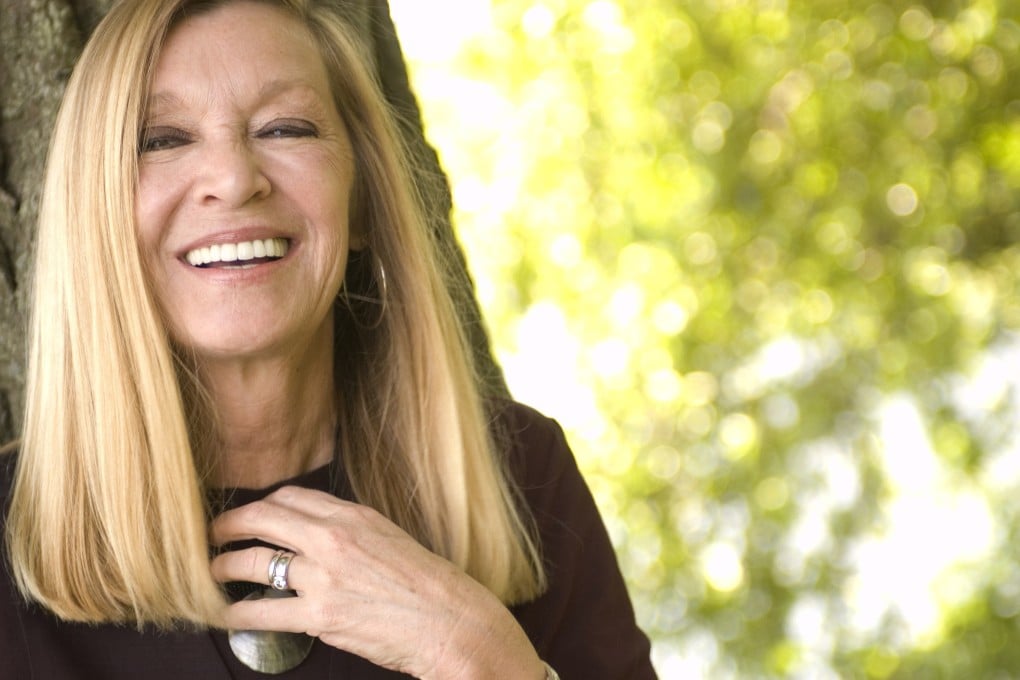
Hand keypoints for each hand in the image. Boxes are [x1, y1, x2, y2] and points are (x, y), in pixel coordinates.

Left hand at [208, 485, 545, 678]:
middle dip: (229, 525)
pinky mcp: (320, 616)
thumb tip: (318, 534)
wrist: (450, 620)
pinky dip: (235, 612)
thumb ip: (352, 530)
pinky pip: (261, 611)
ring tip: (213, 572)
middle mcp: (334, 538)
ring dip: (225, 567)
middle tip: (212, 535)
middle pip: (262, 518)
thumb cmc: (428, 584)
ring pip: (254, 562)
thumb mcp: (391, 538)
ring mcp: (324, 576)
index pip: (290, 497)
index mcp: (353, 515)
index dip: (260, 506)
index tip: (248, 517)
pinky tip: (224, 614)